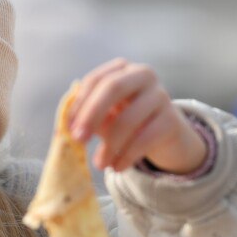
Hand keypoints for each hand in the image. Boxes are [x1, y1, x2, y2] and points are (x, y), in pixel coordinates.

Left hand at [67, 59, 207, 173]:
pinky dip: (127, 156)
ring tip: (100, 164)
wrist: (166, 134)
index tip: (68, 128)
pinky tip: (117, 167)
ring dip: (110, 145)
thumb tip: (65, 129)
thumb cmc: (128, 120)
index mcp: (123, 69)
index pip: (96, 80)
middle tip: (78, 140)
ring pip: (128, 118)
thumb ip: (87, 116)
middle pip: (113, 88)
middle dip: (92, 115)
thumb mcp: (106, 114)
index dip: (80, 104)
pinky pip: (144, 139)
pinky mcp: (171, 120)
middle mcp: (144, 75)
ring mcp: (161, 96)